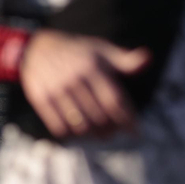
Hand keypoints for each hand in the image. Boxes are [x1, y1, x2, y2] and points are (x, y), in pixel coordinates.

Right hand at [19, 30, 151, 137]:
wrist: (36, 48)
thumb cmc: (78, 52)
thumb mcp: (102, 50)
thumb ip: (125, 60)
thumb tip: (148, 58)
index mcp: (94, 67)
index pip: (115, 101)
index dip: (128, 120)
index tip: (136, 132)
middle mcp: (76, 79)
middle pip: (100, 117)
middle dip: (113, 129)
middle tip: (117, 131)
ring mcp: (57, 90)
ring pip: (81, 126)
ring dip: (95, 135)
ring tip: (102, 134)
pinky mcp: (41, 99)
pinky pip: (60, 128)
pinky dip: (74, 135)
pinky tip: (81, 132)